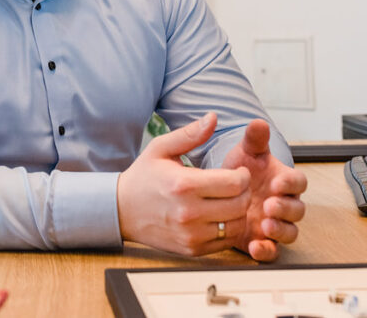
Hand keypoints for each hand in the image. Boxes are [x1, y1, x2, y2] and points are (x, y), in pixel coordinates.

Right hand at [116, 112, 251, 255]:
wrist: (121, 210)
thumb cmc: (143, 177)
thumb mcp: (161, 149)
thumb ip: (190, 134)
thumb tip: (213, 117)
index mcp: (183, 185)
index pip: (234, 183)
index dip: (242, 175)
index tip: (237, 172)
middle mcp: (188, 213)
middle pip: (240, 204)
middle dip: (244, 192)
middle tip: (235, 186)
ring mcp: (191, 234)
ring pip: (236, 225)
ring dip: (239, 212)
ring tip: (228, 201)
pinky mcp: (192, 250)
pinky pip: (226, 242)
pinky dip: (228, 229)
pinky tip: (219, 216)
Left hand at [220, 119, 307, 261]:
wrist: (224, 192)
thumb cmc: (242, 172)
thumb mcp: (246, 153)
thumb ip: (254, 139)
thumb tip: (258, 122)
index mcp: (284, 182)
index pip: (299, 182)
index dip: (291, 183)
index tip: (278, 182)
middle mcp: (283, 204)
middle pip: (297, 210)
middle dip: (286, 208)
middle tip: (269, 205)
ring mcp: (275, 224)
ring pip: (289, 232)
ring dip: (280, 230)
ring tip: (265, 225)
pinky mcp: (263, 241)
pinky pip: (272, 251)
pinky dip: (266, 251)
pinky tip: (256, 247)